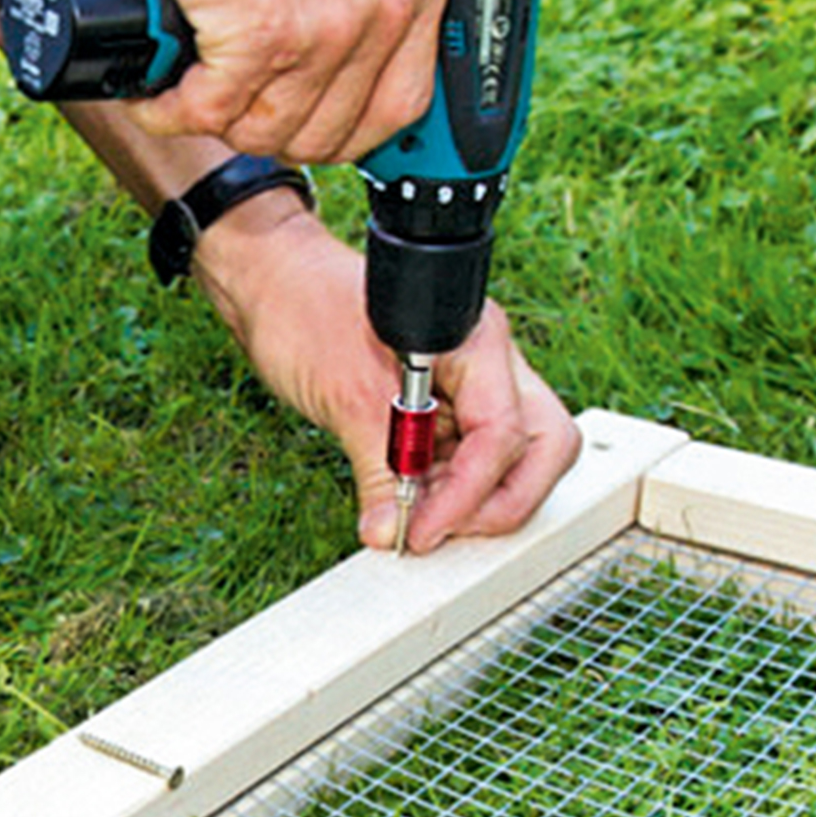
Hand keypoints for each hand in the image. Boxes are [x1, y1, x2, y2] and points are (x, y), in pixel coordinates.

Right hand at [128, 0, 450, 167]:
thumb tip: (335, 10)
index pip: (402, 104)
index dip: (348, 128)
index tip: (311, 122)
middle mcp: (384, 9)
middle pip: (332, 134)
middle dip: (275, 131)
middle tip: (236, 105)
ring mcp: (328, 31)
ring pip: (271, 132)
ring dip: (223, 123)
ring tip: (192, 93)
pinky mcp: (263, 39)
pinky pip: (213, 114)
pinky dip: (175, 112)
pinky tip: (160, 95)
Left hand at [193, 201, 580, 553]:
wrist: (272, 284)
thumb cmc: (306, 308)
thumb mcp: (344, 396)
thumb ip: (378, 470)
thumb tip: (391, 532)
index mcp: (477, 341)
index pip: (503, 432)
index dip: (468, 494)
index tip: (423, 530)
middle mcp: (488, 363)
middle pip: (543, 447)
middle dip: (502, 502)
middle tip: (442, 531)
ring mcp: (472, 386)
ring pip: (513, 460)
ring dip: (471, 501)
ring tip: (414, 522)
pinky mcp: (447, 409)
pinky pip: (468, 460)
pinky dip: (445, 492)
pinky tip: (409, 507)